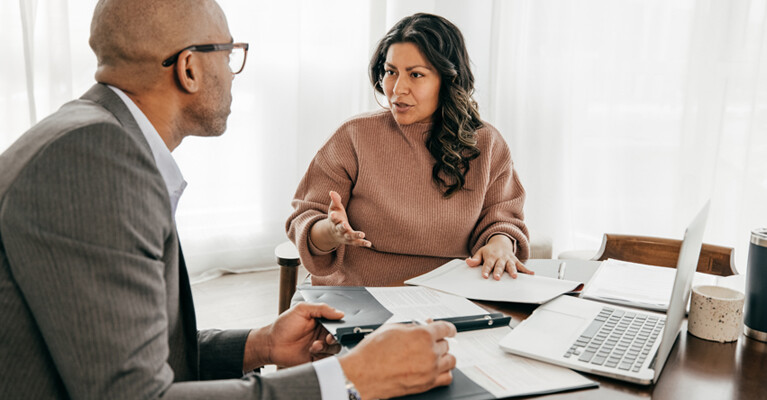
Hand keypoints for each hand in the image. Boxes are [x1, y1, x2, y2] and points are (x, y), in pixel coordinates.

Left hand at [243, 302, 342, 369]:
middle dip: (334, 338)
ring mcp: (319, 346)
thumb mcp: (301, 309)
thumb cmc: (283, 325)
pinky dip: (323, 356)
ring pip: (334, 348)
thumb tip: (340, 313)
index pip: (336, 323)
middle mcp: (321, 333)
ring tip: (314, 346)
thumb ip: (322, 308)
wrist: (271, 344)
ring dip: (327, 348)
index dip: (338, 326)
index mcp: (321, 321)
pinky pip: (327, 359)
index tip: (336, 329)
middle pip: (338, 337)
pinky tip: (311, 351)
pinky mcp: (316, 358)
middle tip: (327, 338)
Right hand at [309, 190, 371, 250]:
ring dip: (355, 235)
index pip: (332, 219)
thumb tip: (332, 191)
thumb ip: (335, 200)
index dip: (333, 217)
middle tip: (345, 224)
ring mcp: (344, 236)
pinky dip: (362, 243)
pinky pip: (356, 243)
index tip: (333, 214)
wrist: (332, 233)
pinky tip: (369, 243)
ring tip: (362, 234)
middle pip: (340, 229)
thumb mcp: (334, 209)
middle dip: (342, 227)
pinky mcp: (351, 241)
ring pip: (349, 237)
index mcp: (334, 222)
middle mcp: (338, 230)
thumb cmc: (336, 217)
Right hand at [338, 321, 456, 399]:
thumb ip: (411, 327)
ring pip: (450, 360)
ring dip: (444, 356)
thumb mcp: (392, 329)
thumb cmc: (373, 353)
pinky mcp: (427, 384)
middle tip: (429, 342)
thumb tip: (420, 327)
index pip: (445, 328)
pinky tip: (438, 369)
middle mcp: (430, 352)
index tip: (450, 330)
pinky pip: (447, 377)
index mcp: (423, 335)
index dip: (449, 328)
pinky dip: (445, 372)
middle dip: (438, 341)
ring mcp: (430, 370)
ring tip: (434, 355)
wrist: (363, 374)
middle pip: (446, 344)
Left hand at [466, 234, 532, 279]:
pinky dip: (527, 270)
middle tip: (497, 277)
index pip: (487, 264)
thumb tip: (467, 262)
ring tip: (514, 276)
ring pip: (511, 265)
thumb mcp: (480, 252)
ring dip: (512, 271)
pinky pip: (521, 265)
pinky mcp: (515, 260)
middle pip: (499, 266)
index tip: (484, 276)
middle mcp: (500, 258)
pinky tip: (532, 274)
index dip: (485, 270)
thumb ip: (475, 259)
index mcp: (490, 256)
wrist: (501, 241)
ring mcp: (508, 259)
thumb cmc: (489, 250)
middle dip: (498, 271)